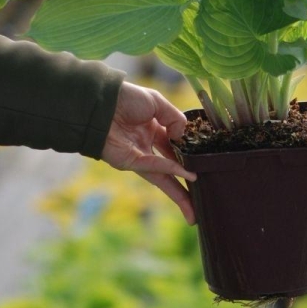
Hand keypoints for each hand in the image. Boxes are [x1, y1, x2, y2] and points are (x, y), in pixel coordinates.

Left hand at [101, 82, 196, 224]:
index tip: (205, 164)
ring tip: (193, 209)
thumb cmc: (126, 98)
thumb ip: (174, 118)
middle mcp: (148, 146)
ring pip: (163, 178)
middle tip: (201, 198)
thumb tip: (182, 137)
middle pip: (171, 169)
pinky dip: (170, 170)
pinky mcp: (130, 162)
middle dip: (185, 186)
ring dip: (178, 193)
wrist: (101, 102)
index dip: (189, 156)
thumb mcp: (157, 102)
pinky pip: (154, 167)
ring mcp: (139, 156)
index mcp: (154, 129)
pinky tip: (187, 175)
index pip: (175, 147)